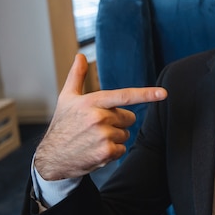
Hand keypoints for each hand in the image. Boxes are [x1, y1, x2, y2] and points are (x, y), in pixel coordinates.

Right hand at [34, 54, 167, 179]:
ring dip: (114, 138)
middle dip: (118, 122)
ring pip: (125, 134)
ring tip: (93, 139)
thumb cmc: (62, 125)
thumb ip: (77, 76)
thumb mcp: (67, 98)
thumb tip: (80, 56)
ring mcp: (103, 136)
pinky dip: (112, 152)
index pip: (125, 96)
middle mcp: (98, 117)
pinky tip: (95, 151)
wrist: (51, 158)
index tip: (164, 93)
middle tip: (96, 127)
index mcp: (92, 102)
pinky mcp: (106, 152)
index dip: (146, 94)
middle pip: (129, 118)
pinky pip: (122, 149)